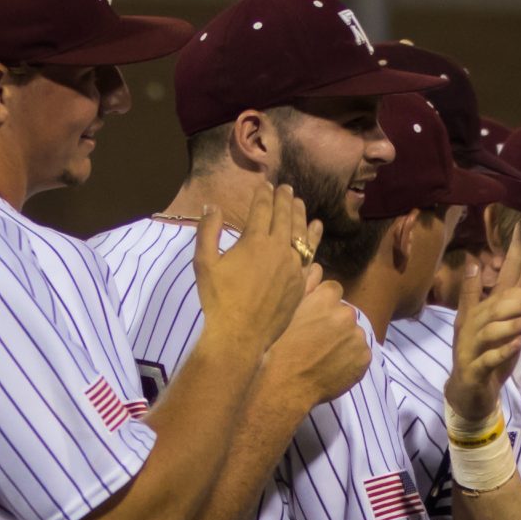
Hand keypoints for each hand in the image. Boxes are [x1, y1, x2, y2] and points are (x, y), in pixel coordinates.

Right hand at [193, 183, 320, 352]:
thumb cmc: (219, 300)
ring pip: (301, 233)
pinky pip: (311, 254)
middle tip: (285, 188)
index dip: (264, 195)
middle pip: (284, 217)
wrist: (241, 335)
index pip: (262, 209)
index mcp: (255, 242)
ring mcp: (293, 266)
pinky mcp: (301, 282)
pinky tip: (315, 228)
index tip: (265, 185)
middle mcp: (278, 250)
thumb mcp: (204, 263)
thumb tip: (213, 207)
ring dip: (300, 214)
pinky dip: (313, 238)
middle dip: (284, 199)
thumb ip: (208, 231)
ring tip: (298, 202)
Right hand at [262, 279, 369, 408]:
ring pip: (353, 335)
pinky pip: (360, 355)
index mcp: (327, 297)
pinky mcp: (364, 359)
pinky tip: (332, 368)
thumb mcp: (286, 310)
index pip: (333, 290)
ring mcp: (357, 337)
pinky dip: (350, 360)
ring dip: (343, 342)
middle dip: (335, 323)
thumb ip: (304, 284)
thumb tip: (317, 268)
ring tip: (323, 357)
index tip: (314, 319)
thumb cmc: (278, 345)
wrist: (285, 384)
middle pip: (345, 313)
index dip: (323, 304)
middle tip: (317, 341)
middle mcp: (346, 313)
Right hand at [446, 232, 520, 421]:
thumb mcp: (501, 324)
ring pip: (493, 332)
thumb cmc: (487, 354)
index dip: (512, 255)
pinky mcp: (474, 370)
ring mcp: (472, 347)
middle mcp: (474, 324)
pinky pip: (488, 360)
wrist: (466, 392)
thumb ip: (512, 295)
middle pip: (498, 306)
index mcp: (482, 310)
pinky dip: (502, 353)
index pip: (500, 278)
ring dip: (514, 324)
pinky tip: (518, 346)